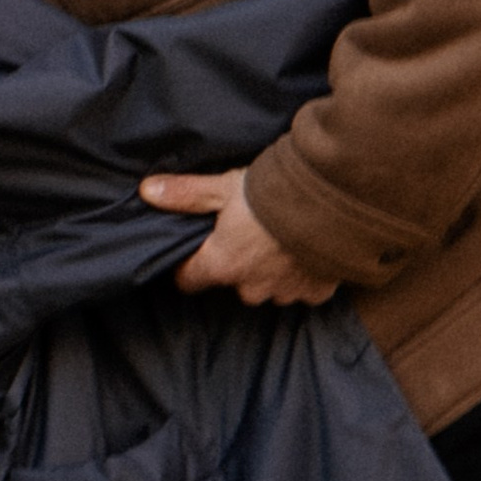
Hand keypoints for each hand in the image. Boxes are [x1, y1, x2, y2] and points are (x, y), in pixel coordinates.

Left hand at [139, 169, 337, 303]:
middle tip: (247, 229)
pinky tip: (305, 246)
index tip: (195, 247)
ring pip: (267, 285)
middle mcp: (250, 289)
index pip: (188, 280)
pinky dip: (301, 271)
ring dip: (270, 266)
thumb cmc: (273, 194)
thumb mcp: (224, 187)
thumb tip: (146, 191)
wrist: (333, 202)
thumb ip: (185, 194)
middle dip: (236, 260)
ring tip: (279, 235)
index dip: (188, 264)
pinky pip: (301, 287)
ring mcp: (284, 293)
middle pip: (231, 280)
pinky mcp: (315, 292)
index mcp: (222, 265)